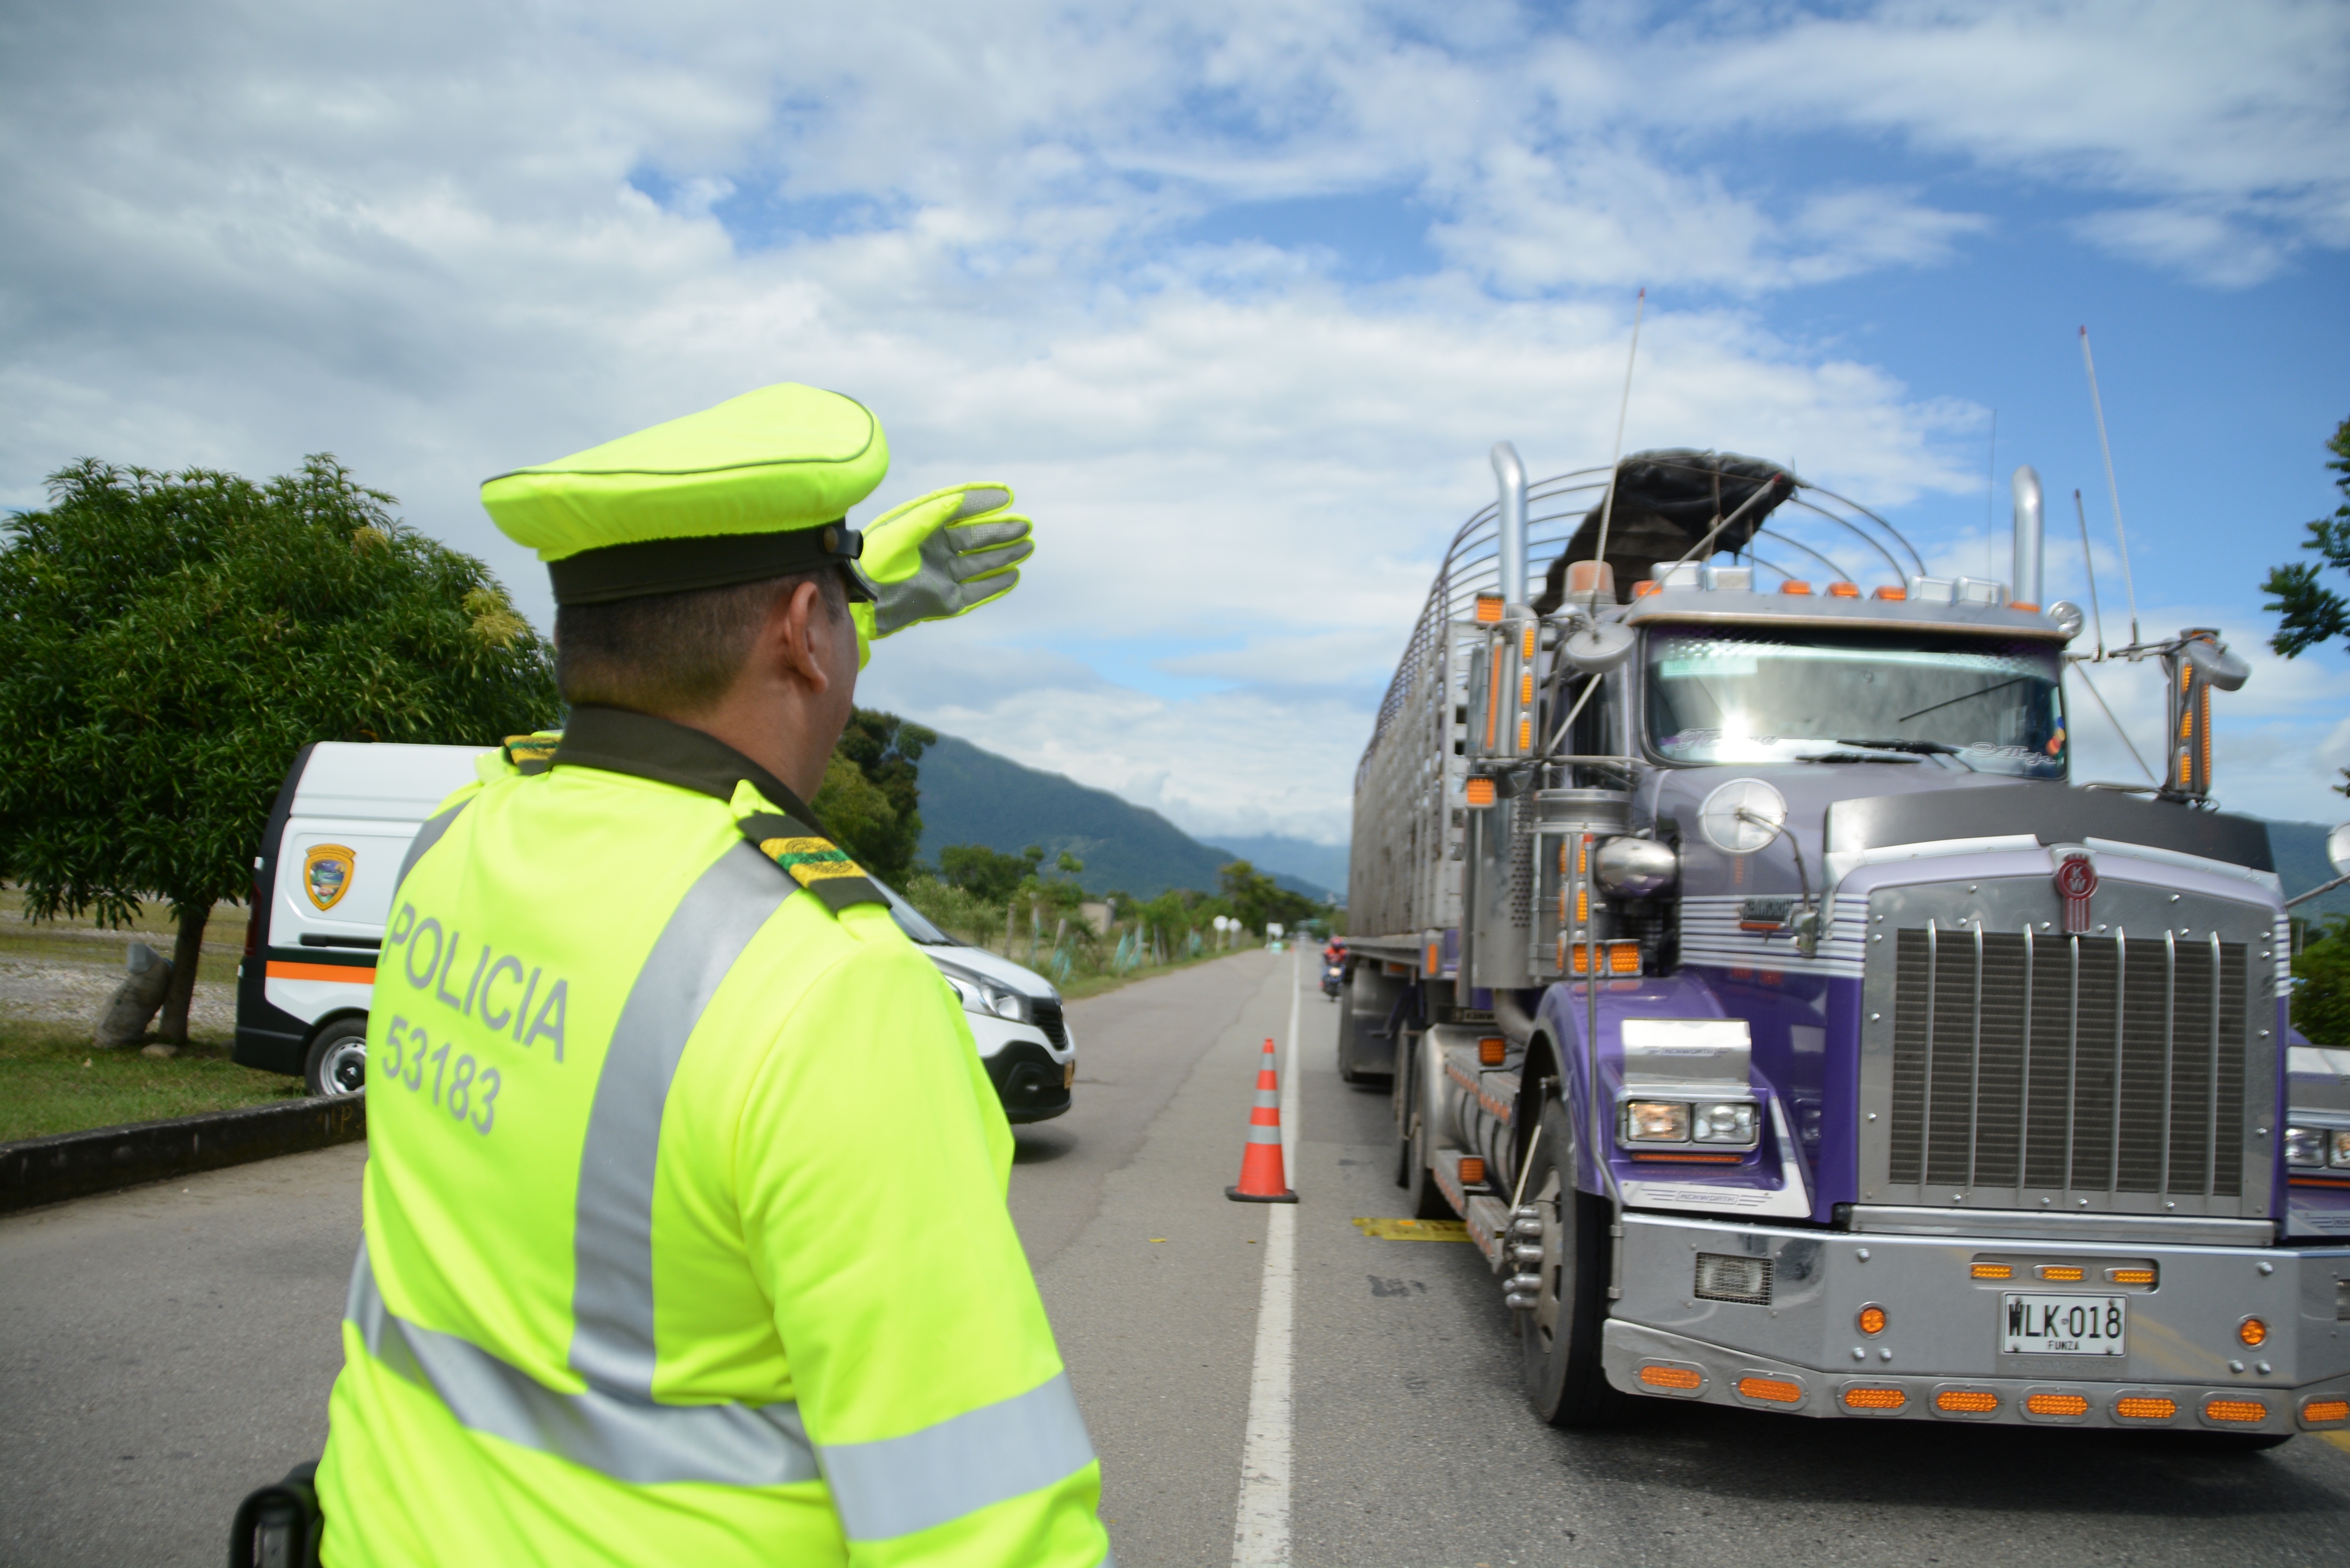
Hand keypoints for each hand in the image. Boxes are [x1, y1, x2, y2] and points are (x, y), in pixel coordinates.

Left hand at [849, 483, 1032, 661]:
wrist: (863, 598)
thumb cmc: (875, 560)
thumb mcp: (902, 531)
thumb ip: (931, 515)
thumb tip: (959, 499)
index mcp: (924, 529)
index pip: (959, 510)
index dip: (982, 501)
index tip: (1006, 495)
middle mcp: (936, 550)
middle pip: (975, 538)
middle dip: (1001, 531)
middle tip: (1025, 525)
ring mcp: (942, 575)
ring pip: (981, 563)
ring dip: (1005, 555)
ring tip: (1028, 546)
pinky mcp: (945, 600)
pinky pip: (976, 591)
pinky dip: (995, 584)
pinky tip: (1014, 575)